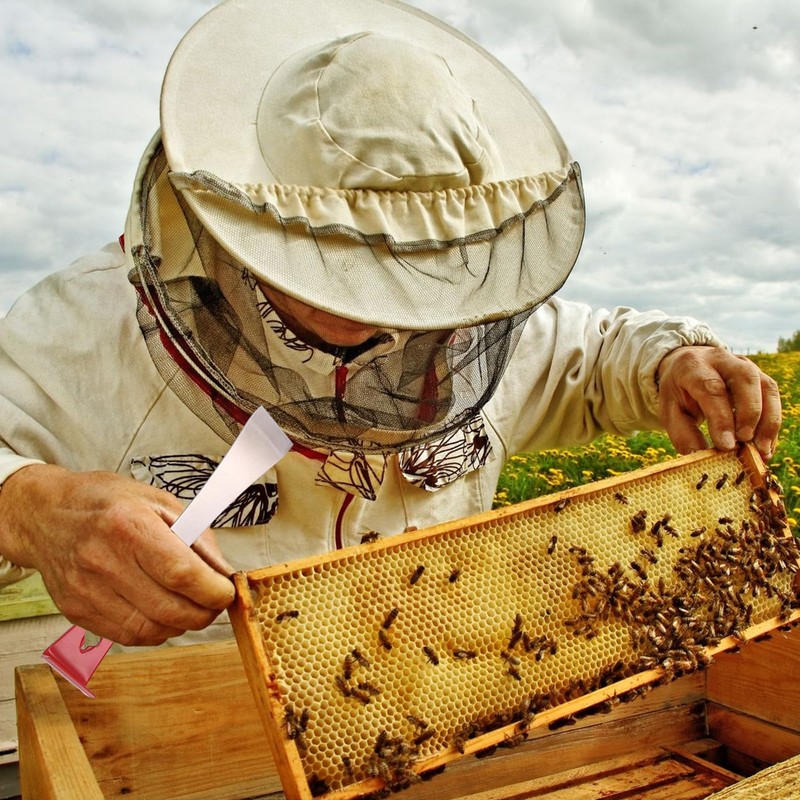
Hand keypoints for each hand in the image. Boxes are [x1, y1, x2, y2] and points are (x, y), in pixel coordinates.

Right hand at [0, 465, 234, 644]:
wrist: (45, 515)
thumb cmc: (106, 502)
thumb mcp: (158, 501)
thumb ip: (196, 536)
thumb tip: (223, 572)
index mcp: (128, 525)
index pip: (180, 572)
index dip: (212, 590)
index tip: (227, 592)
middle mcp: (103, 560)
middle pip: (168, 608)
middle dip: (204, 612)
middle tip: (215, 603)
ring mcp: (86, 590)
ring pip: (151, 629)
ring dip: (182, 625)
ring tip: (191, 607)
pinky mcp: (76, 611)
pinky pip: (128, 636)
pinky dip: (156, 631)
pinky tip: (164, 614)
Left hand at [656, 346, 780, 460]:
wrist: (689, 366)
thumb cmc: (679, 392)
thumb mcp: (670, 410)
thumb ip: (683, 433)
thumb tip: (701, 457)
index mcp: (693, 366)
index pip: (711, 389)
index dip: (722, 418)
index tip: (727, 446)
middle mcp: (722, 359)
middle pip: (745, 379)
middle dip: (749, 414)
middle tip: (745, 442)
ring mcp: (745, 365)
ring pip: (766, 387)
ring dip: (768, 421)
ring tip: (761, 450)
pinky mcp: (760, 375)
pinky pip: (772, 397)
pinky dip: (772, 423)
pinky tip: (765, 446)